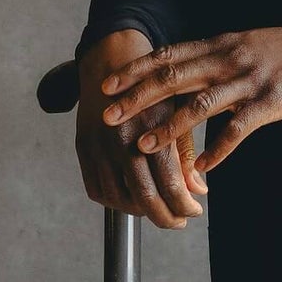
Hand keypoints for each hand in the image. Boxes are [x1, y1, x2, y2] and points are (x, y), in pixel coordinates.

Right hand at [75, 29, 210, 230]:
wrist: (113, 61)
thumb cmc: (154, 87)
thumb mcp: (178, 112)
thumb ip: (186, 153)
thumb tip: (197, 191)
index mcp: (151, 128)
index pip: (170, 184)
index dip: (184, 206)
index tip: (194, 211)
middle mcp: (122, 139)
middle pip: (144, 198)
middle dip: (166, 217)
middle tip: (179, 219)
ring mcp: (99, 145)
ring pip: (119, 199)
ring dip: (141, 212)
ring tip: (157, 208)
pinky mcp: (83, 148)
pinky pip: (96, 189)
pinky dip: (115, 201)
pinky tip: (131, 198)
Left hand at [99, 19, 281, 176]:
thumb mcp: (246, 46)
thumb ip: (218, 60)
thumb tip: (189, 78)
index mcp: (220, 45)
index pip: (169, 56)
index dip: (136, 71)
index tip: (109, 84)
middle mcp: (228, 59)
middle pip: (173, 77)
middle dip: (136, 97)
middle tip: (108, 114)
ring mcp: (248, 80)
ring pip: (199, 103)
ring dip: (168, 127)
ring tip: (143, 145)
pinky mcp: (271, 102)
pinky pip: (238, 128)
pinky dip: (218, 149)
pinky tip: (203, 168)